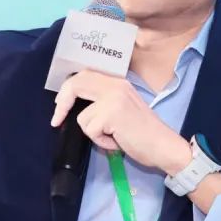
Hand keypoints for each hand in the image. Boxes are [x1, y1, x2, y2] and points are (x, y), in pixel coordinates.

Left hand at [50, 70, 192, 174]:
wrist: (164, 146)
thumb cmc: (144, 133)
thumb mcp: (123, 108)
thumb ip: (103, 101)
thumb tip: (74, 103)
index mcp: (119, 82)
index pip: (86, 75)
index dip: (69, 87)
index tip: (60, 103)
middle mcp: (116, 85)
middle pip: (77, 84)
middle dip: (62, 103)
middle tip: (56, 120)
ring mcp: (113, 98)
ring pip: (82, 115)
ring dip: (93, 132)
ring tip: (113, 136)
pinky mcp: (111, 114)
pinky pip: (90, 130)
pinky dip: (101, 142)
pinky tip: (117, 141)